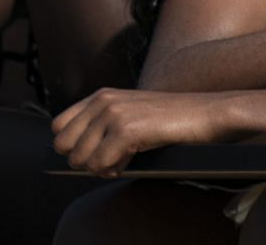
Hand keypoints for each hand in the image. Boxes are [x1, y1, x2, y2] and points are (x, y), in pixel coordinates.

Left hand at [51, 87, 223, 176]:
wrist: (208, 113)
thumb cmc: (173, 118)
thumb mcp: (131, 113)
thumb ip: (102, 125)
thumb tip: (74, 155)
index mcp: (102, 95)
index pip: (58, 127)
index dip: (74, 145)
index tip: (97, 150)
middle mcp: (104, 101)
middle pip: (63, 145)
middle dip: (83, 159)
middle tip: (110, 158)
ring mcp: (114, 114)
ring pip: (79, 159)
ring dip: (99, 167)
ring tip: (123, 160)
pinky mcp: (127, 130)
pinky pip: (99, 165)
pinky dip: (113, 171)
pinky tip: (131, 161)